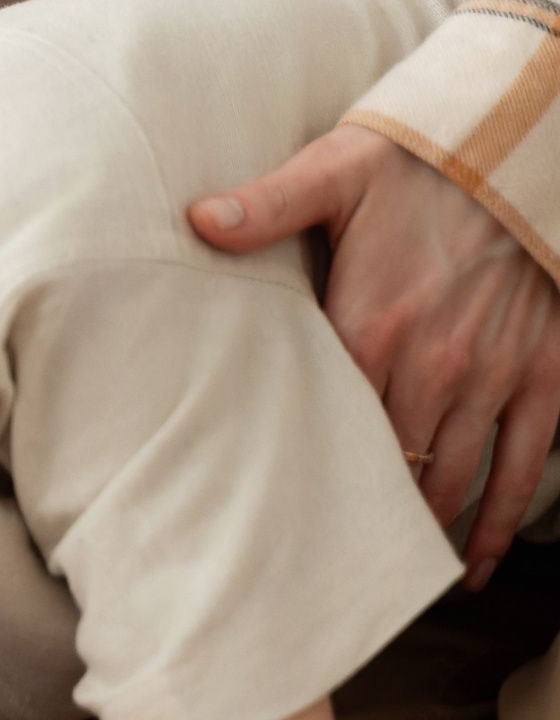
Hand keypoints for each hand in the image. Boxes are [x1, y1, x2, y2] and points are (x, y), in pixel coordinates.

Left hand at [191, 124, 559, 585]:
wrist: (525, 145)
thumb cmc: (420, 163)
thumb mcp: (336, 172)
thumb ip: (267, 205)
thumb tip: (195, 219)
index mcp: (370, 324)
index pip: (323, 418)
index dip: (297, 468)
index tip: (267, 511)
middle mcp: (433, 363)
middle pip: (385, 462)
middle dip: (352, 513)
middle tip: (312, 560)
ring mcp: (493, 375)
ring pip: (453, 478)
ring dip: (420, 531)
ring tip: (386, 573)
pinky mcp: (545, 376)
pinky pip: (524, 465)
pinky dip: (498, 521)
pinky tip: (470, 563)